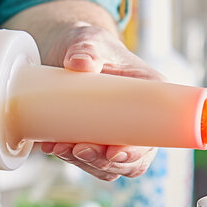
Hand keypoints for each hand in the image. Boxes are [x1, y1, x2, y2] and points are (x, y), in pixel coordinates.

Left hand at [41, 23, 163, 181]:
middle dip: (102, 162)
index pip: (155, 135)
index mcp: (151, 98)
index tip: (113, 153)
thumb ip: (87, 47)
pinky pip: (89, 161)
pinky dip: (70, 158)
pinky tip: (51, 145)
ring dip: (83, 163)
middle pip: (131, 160)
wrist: (67, 52)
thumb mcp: (90, 40)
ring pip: (108, 166)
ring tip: (57, 147)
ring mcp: (117, 134)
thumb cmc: (89, 44)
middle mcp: (139, 122)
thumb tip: (80, 62)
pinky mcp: (96, 140)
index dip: (137, 152)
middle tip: (76, 149)